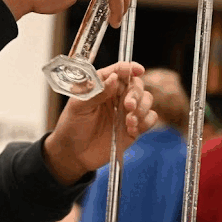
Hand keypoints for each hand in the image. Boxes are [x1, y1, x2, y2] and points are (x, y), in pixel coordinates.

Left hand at [43, 61, 157, 184]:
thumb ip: (97, 92)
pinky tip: (131, 128)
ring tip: (129, 120)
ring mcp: (126, 112)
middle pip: (137, 85)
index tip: (138, 70)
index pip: (119, 71)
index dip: (130, 68)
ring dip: (142, 108)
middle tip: (128, 105)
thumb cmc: (71, 126)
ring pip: (147, 100)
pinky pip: (150, 118)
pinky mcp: (133, 127)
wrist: (73, 154)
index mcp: (102, 86)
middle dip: (136, 93)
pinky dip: (145, 121)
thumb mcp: (78, 107)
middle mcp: (116, 96)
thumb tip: (114, 77)